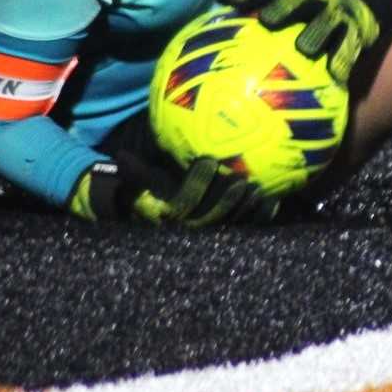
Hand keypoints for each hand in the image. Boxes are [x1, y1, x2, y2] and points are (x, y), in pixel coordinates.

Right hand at [68, 150, 275, 226]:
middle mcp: (192, 230)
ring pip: (231, 225)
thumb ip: (135, 172)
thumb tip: (119, 154)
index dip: (196, 181)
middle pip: (212, 217)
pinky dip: (259, 218)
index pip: (184, 200)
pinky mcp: (229, 237)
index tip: (207, 159)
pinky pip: (245, 229)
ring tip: (258, 189)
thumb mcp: (141, 186)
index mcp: (171, 215)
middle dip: (227, 200)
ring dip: (246, 209)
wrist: (162, 229)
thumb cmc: (153, 197)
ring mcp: (211, 237)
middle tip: (241, 178)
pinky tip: (272, 202)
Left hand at [219, 0, 391, 84]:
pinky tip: (336, 74)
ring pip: (326, 22)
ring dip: (315, 33)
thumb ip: (263, 5)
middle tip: (267, 20)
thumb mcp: (295, 0)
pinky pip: (349, 48)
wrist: (365, 4)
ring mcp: (339, 14)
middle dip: (284, 7)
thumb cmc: (315, 10)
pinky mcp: (358, 32)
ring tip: (305, 49)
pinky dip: (343, 60)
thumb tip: (219, 7)